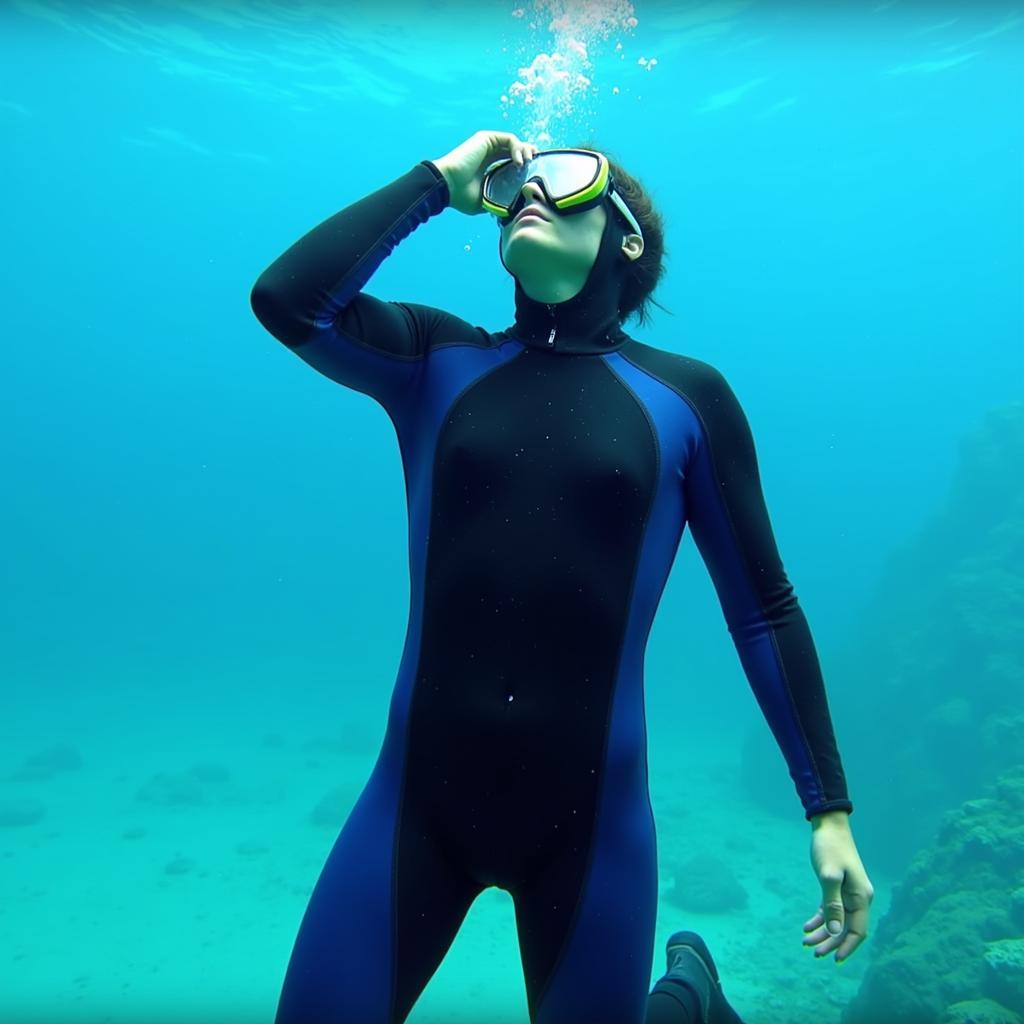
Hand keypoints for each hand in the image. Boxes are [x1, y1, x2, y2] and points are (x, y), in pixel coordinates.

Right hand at [430, 130, 537, 216]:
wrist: (447, 187)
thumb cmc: (461, 196)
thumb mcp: (485, 201)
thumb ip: (498, 200)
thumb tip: (511, 209)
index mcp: (490, 167)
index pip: (512, 162)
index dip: (525, 167)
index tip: (533, 176)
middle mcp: (489, 153)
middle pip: (516, 150)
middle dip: (530, 156)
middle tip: (537, 167)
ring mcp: (488, 144)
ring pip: (515, 142)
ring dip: (526, 151)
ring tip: (529, 163)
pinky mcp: (486, 138)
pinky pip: (509, 139)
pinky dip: (517, 148)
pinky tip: (519, 162)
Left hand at [802, 812, 873, 963]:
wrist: (828, 825)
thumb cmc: (829, 847)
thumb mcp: (828, 876)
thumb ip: (832, 904)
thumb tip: (835, 931)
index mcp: (862, 897)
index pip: (858, 930)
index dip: (847, 947)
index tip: (833, 959)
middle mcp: (859, 898)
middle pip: (847, 929)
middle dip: (831, 942)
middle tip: (813, 953)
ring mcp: (849, 893)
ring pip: (838, 921)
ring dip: (823, 932)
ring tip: (805, 942)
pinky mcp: (838, 888)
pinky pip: (831, 910)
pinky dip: (820, 919)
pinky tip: (806, 927)